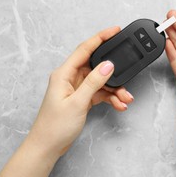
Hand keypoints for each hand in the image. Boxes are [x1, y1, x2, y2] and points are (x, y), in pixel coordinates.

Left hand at [28, 26, 133, 157]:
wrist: (48, 146)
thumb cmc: (54, 126)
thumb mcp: (77, 102)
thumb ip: (93, 82)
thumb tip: (107, 65)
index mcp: (64, 73)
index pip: (85, 49)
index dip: (101, 37)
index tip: (115, 30)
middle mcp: (70, 78)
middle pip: (96, 65)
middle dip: (114, 71)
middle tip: (127, 69)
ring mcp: (76, 88)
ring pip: (101, 81)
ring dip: (114, 89)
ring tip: (125, 98)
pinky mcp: (81, 98)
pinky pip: (100, 92)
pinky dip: (110, 97)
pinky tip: (119, 104)